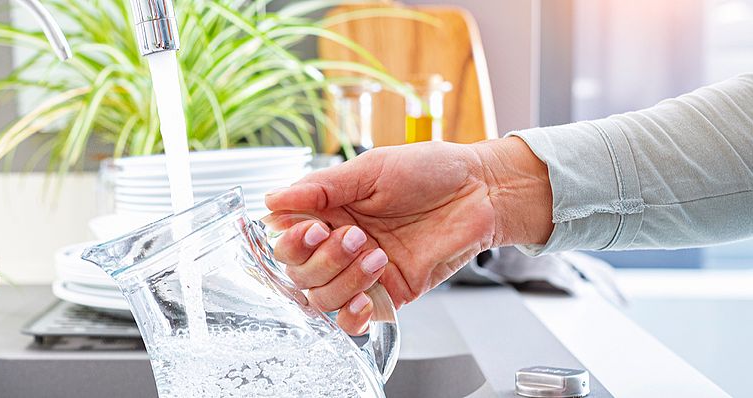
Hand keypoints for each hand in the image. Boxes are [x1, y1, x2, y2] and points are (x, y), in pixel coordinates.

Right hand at [265, 137, 552, 333]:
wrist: (481, 191)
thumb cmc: (431, 170)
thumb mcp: (371, 168)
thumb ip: (321, 187)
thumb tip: (271, 199)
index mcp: (328, 211)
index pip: (285, 238)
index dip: (291, 241)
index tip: (313, 227)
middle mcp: (338, 244)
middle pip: (299, 274)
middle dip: (323, 260)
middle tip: (356, 237)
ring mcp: (361, 271)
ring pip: (322, 298)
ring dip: (343, 280)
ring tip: (376, 255)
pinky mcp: (388, 293)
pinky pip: (353, 321)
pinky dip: (351, 317)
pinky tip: (366, 299)